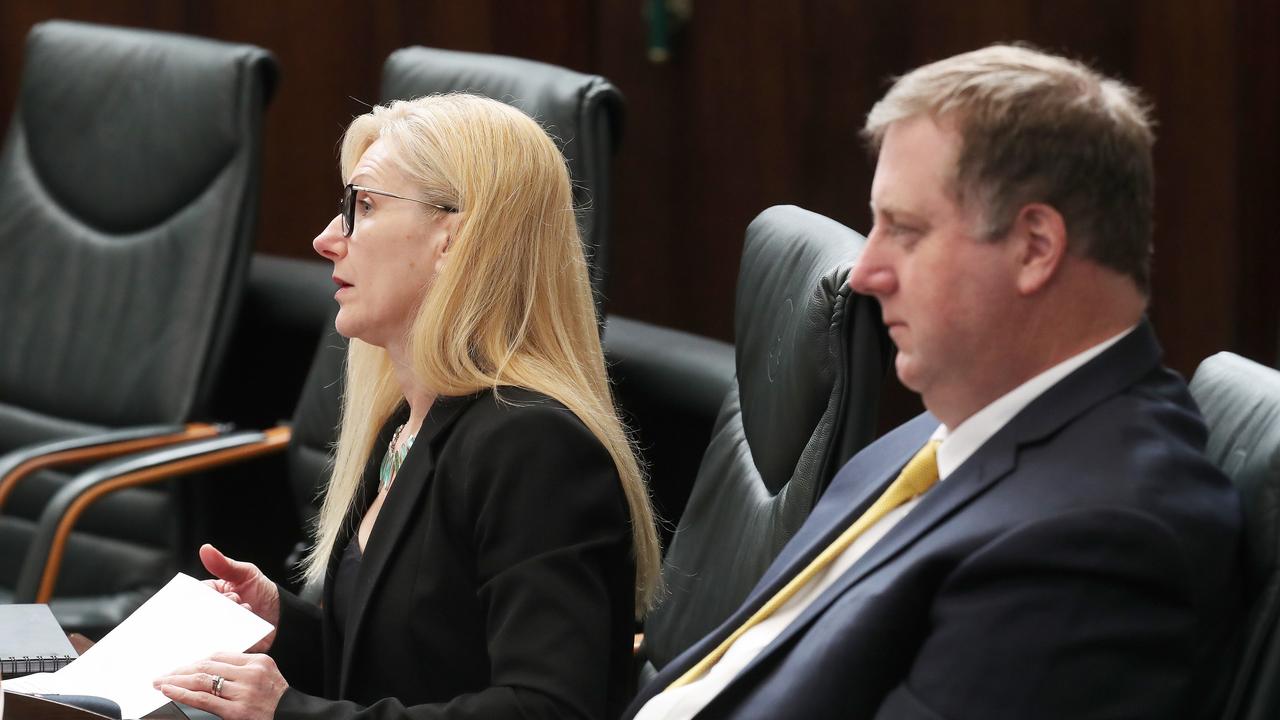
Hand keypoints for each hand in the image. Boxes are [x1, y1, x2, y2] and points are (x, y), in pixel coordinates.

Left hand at [155, 652, 287, 719]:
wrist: (292, 717)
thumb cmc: (278, 700)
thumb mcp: (267, 675)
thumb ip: (244, 669)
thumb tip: (213, 668)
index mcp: (258, 662)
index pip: (220, 655)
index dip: (198, 661)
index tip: (183, 666)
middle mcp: (251, 674)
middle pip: (208, 665)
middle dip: (182, 669)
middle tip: (164, 674)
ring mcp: (243, 693)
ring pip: (202, 680)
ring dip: (177, 680)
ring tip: (161, 682)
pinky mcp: (236, 711)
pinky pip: (203, 699)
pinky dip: (183, 693)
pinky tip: (170, 690)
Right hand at [201, 544, 279, 651]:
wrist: (283, 617)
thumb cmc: (262, 592)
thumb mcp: (246, 574)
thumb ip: (225, 565)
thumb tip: (205, 549)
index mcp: (209, 595)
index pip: (194, 596)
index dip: (202, 596)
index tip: (218, 594)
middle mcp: (209, 614)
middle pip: (198, 614)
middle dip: (217, 608)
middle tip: (236, 600)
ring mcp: (216, 631)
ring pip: (207, 630)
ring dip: (226, 620)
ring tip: (247, 610)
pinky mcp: (225, 646)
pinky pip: (218, 646)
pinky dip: (226, 639)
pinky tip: (240, 630)